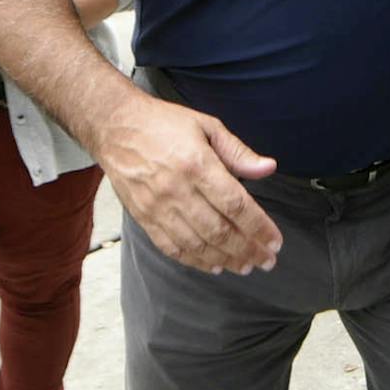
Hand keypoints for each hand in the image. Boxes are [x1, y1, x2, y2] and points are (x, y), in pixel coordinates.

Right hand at [97, 95, 281, 273]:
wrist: (114, 127)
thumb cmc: (163, 124)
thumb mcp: (206, 126)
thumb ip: (238, 152)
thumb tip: (269, 168)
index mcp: (197, 164)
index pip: (235, 205)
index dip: (258, 227)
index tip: (274, 241)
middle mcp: (177, 190)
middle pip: (219, 231)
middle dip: (247, 250)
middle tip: (266, 261)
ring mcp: (157, 207)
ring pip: (197, 244)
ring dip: (225, 259)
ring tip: (245, 266)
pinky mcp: (143, 217)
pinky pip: (172, 247)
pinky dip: (195, 261)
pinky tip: (214, 266)